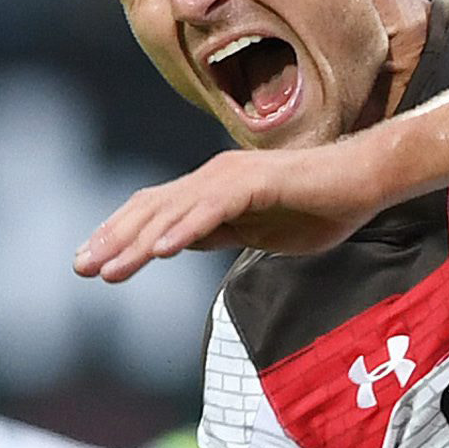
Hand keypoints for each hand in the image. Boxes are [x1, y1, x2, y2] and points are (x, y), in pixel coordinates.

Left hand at [74, 138, 394, 282]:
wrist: (366, 182)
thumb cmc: (322, 208)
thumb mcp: (260, 233)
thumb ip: (221, 234)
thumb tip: (182, 244)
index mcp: (213, 190)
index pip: (154, 212)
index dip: (120, 236)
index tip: (91, 265)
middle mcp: (214, 176)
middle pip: (151, 208)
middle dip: (113, 239)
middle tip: (81, 269)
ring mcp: (233, 177)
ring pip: (173, 211)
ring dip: (137, 242)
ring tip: (110, 270)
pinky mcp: (256, 182)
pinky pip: (212, 209)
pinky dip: (184, 229)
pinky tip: (161, 252)